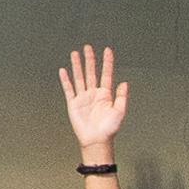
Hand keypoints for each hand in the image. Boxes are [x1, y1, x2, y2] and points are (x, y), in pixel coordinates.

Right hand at [59, 43, 130, 163]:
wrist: (96, 140)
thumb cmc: (109, 129)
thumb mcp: (119, 112)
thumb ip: (121, 97)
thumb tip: (125, 83)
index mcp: (106, 94)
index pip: (106, 74)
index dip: (107, 62)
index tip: (107, 50)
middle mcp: (94, 93)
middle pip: (91, 72)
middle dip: (90, 59)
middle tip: (87, 47)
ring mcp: (83, 97)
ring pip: (79, 77)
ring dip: (77, 65)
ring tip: (75, 53)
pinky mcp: (73, 104)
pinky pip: (69, 89)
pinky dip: (66, 80)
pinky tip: (64, 70)